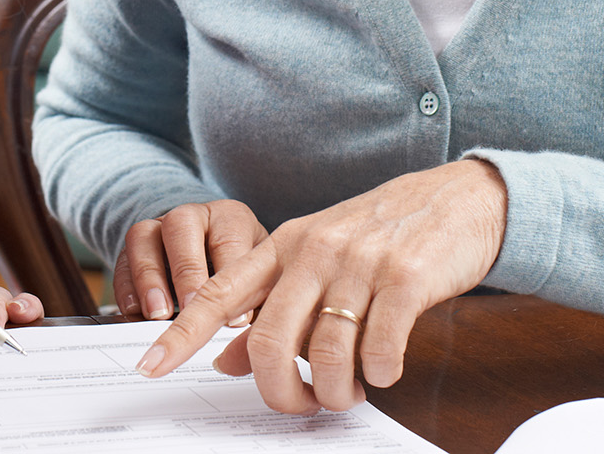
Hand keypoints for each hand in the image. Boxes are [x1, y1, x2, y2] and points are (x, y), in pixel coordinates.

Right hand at [112, 199, 268, 320]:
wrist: (215, 252)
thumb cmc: (247, 272)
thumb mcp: (264, 277)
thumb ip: (263, 301)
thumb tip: (256, 337)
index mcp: (230, 218)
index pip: (229, 239)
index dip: (231, 277)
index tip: (236, 320)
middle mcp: (192, 215)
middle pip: (181, 227)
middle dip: (186, 272)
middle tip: (193, 310)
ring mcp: (158, 228)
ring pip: (144, 236)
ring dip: (150, 278)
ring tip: (159, 315)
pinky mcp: (134, 250)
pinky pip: (122, 261)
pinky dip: (127, 288)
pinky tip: (135, 314)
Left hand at [134, 160, 507, 414]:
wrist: (455, 198)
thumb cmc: (379, 235)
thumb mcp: (314, 259)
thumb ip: (269, 306)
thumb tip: (222, 360)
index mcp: (282, 246)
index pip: (217, 293)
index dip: (181, 334)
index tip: (149, 366)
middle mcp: (312, 251)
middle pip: (267, 340)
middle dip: (281, 392)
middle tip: (304, 405)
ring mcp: (358, 263)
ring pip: (324, 353)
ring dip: (337, 391)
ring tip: (351, 390)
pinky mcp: (405, 278)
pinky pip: (379, 350)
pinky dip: (380, 375)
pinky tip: (385, 367)